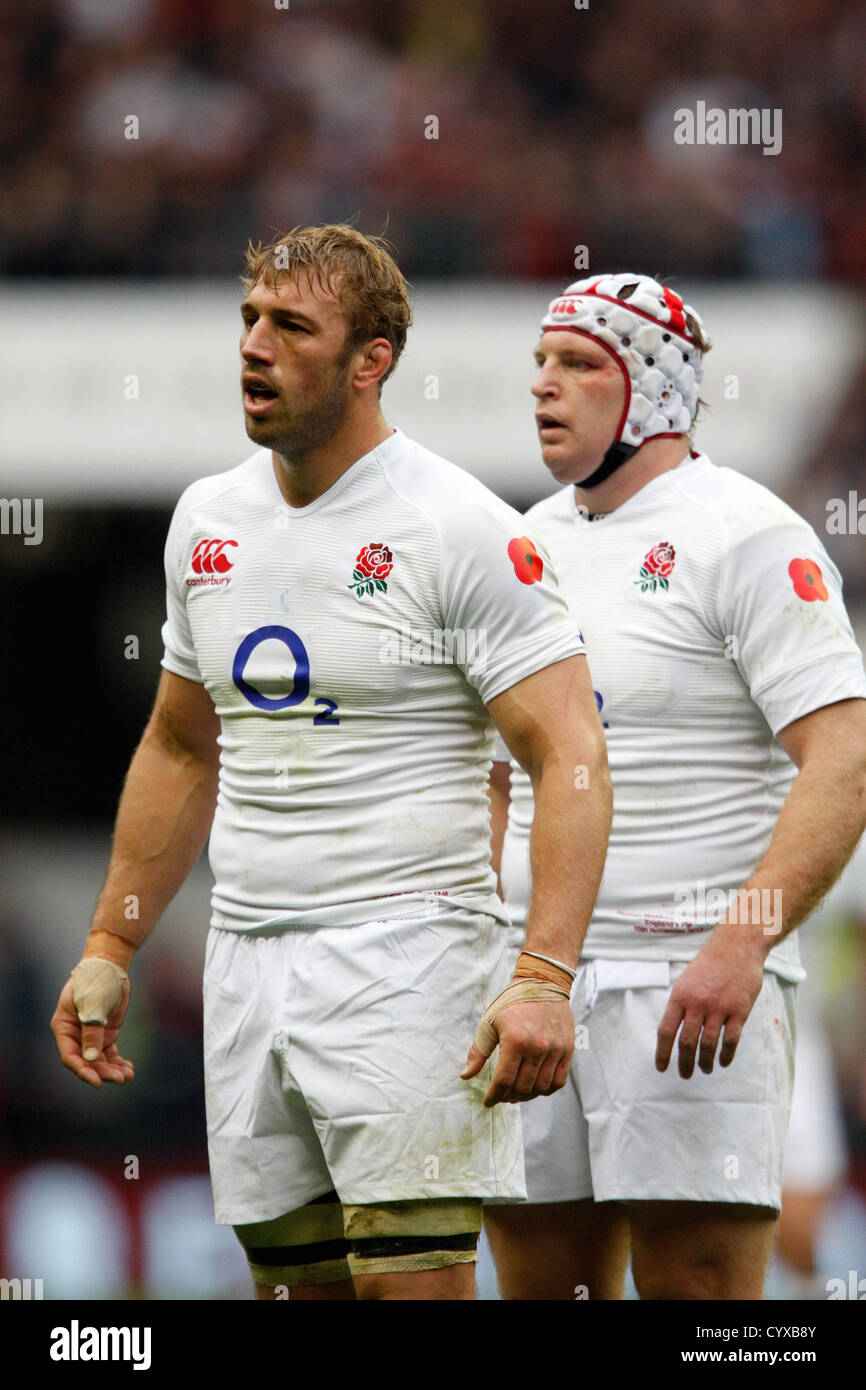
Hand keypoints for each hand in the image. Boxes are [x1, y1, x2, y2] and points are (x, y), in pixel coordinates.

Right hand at [50, 977, 133, 1088]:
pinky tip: (129, 1069)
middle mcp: (75, 1035)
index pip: (70, 1056)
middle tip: (120, 1078)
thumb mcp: (92, 1004)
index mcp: (64, 1027)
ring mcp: (91, 1035)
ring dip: (112, 1069)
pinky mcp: (106, 1033)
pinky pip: (110, 1053)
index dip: (82, 1070)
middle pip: (86, 1061)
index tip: (97, 1082)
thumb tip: (90, 1059)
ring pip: (99, 1060)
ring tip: (128, 1075)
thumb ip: (92, 1031)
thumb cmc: (95, 980)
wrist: (110, 966)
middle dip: (102, 1072)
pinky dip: (118, 1062)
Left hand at [461, 998, 574, 1106]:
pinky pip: (558, 1081)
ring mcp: (555, 1049)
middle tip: (502, 1096)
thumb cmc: (512, 1002)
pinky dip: (546, 1090)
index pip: (504, 1081)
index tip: (488, 1102)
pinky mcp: (567, 1049)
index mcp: (516, 1040)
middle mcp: (538, 1047)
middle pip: (522, 1087)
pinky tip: (535, 1087)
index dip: (494, 1096)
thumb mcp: (489, 1023)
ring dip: (527, 1096)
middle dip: (508, 1097)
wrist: (543, 982)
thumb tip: (465, 1076)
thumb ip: (478, 1052)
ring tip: (516, 1093)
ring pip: (541, 1087)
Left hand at [655, 930, 764, 1078]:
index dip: (662, 1052)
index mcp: (680, 995)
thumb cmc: (710, 963)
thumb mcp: (686, 979)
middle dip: (684, 1063)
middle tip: (684, 1075)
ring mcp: (719, 1008)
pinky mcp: (739, 1011)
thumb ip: (681, 1004)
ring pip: (708, 1044)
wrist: (737, 946)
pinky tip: (723, 1062)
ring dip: (704, 1062)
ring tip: (704, 1070)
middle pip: (686, 1042)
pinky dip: (726, 1054)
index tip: (661, 1067)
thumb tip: (673, 1031)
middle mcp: (698, 1003)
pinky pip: (731, 1040)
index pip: (666, 1030)